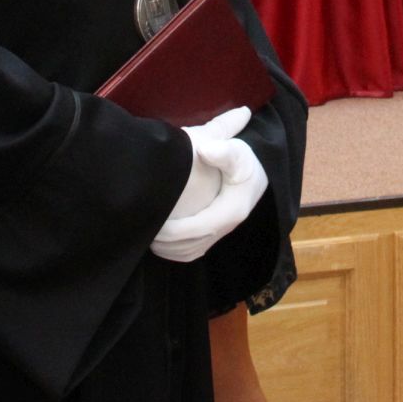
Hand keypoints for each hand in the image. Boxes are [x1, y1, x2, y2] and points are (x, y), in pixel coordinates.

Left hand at [152, 108, 267, 262]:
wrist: (259, 174)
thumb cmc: (245, 162)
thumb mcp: (238, 153)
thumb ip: (222, 150)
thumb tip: (203, 149)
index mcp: (230, 211)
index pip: (197, 228)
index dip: (173, 229)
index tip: (154, 218)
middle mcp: (225, 227)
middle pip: (190, 244)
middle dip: (165, 241)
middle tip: (143, 228)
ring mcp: (220, 234)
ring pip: (189, 251)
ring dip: (167, 248)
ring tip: (147, 235)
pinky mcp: (215, 236)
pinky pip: (193, 252)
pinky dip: (174, 252)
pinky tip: (159, 242)